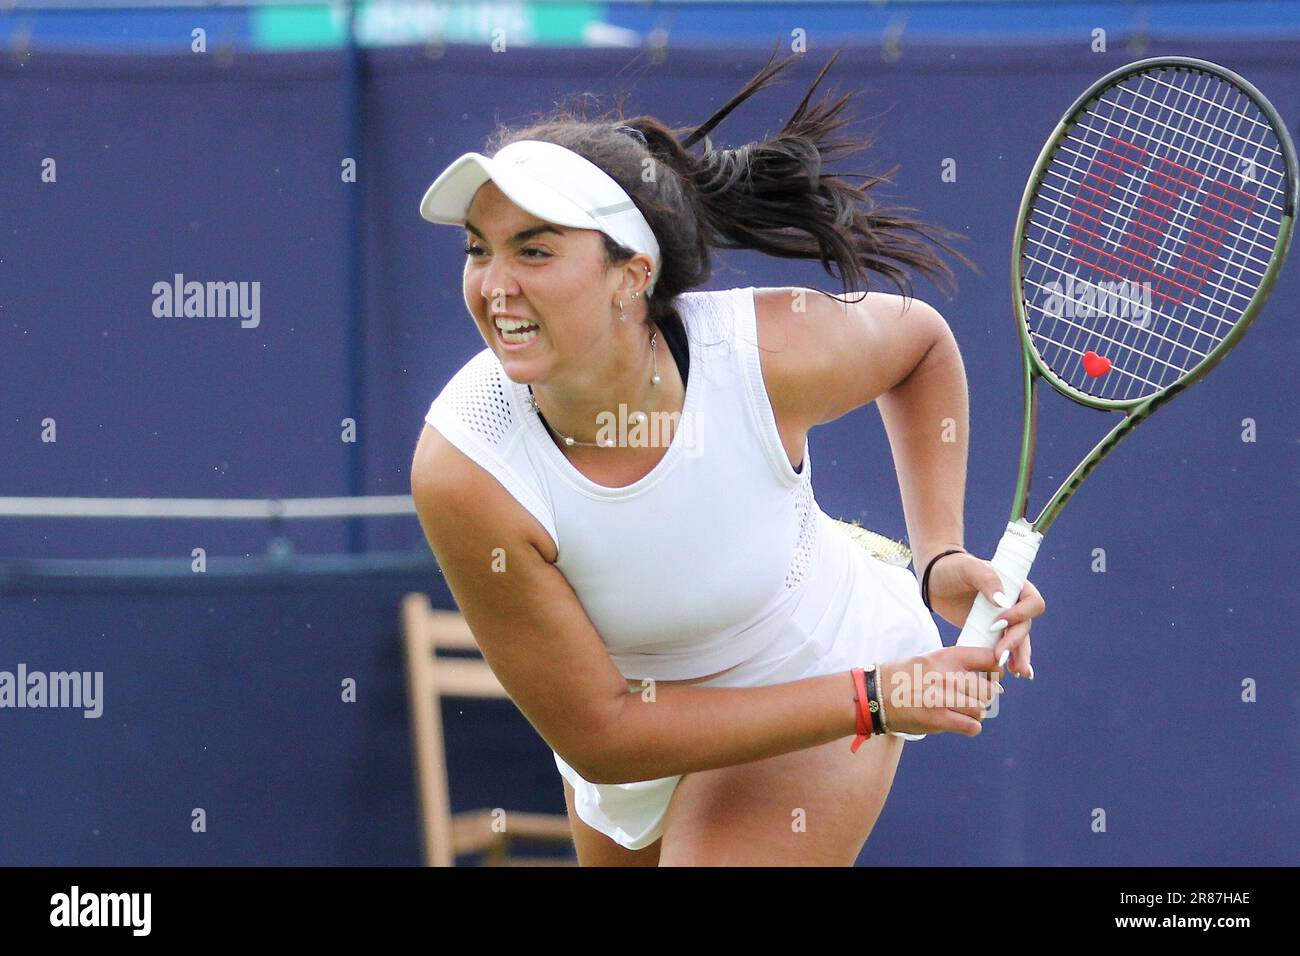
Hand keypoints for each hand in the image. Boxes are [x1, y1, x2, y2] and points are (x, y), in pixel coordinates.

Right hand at [878, 648, 1003, 736]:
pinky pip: (973, 726)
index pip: (990, 658)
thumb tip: (986, 676)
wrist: (875, 695)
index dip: (996, 670)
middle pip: (989, 689)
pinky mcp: (940, 719)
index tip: (991, 676)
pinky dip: (970, 727)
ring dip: (974, 712)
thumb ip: (956, 664)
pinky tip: (959, 723)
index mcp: (947, 656)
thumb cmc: (903, 677)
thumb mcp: (929, 659)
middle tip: (971, 698)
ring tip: (960, 710)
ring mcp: (945, 698)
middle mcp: (948, 675)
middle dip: (983, 696)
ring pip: (981, 709)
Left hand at [923, 551, 1045, 678]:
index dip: (1020, 615)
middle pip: (1025, 626)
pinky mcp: (990, 632)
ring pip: (1018, 641)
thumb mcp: (968, 567)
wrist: (935, 580)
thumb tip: (1003, 602)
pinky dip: (1008, 659)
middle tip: (999, 657)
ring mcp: (1003, 619)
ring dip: (1019, 657)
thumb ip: (987, 578)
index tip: (999, 623)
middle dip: (1015, 643)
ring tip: (1017, 673)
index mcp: (1016, 585)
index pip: (1032, 603)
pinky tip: (1009, 672)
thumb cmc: (953, 568)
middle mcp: (1014, 603)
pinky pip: (1003, 647)